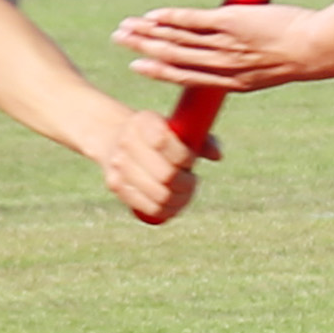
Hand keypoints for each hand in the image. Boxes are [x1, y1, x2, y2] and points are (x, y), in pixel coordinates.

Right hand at [86, 107, 200, 226]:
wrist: (117, 137)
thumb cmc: (160, 134)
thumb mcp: (179, 130)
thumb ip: (202, 139)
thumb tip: (217, 155)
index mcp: (143, 121)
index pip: (164, 142)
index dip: (183, 156)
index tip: (190, 159)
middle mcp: (127, 141)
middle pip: (165, 174)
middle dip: (186, 183)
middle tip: (192, 181)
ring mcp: (119, 164)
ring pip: (158, 194)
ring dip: (179, 199)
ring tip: (185, 193)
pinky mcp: (116, 184)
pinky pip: (147, 207)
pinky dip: (166, 210)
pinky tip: (174, 204)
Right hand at [121, 0, 333, 92]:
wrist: (319, 48)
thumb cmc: (300, 54)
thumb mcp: (270, 66)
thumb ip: (250, 59)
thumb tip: (241, 46)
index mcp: (231, 83)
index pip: (186, 76)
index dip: (158, 71)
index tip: (137, 66)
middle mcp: (223, 67)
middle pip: (173, 57)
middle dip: (143, 48)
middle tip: (118, 39)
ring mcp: (226, 45)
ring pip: (179, 40)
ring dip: (150, 32)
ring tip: (127, 26)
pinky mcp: (233, 23)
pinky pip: (195, 21)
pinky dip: (172, 17)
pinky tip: (155, 14)